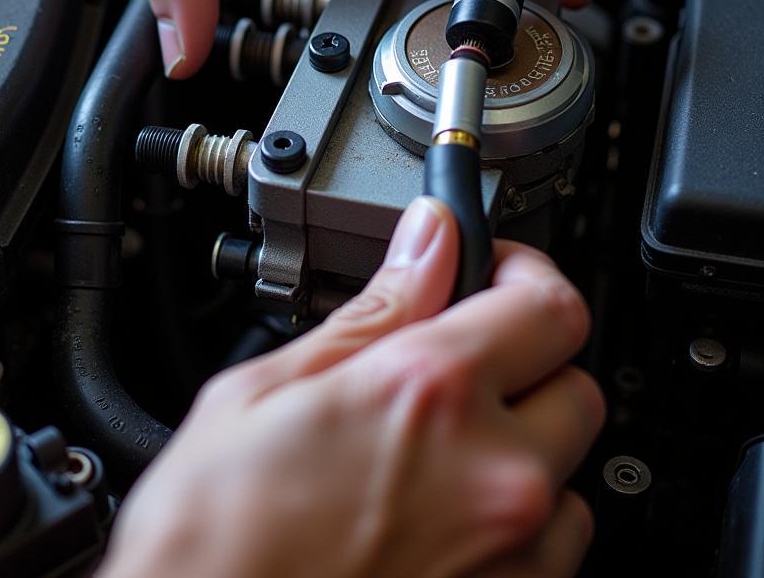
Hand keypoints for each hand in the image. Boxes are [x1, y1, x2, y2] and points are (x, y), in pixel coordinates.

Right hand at [97, 197, 604, 577]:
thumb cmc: (214, 536)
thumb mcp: (269, 389)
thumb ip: (376, 310)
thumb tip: (426, 245)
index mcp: (428, 394)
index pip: (550, 306)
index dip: (523, 275)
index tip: (492, 276)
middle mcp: (492, 476)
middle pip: (576, 384)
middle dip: (525, 359)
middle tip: (457, 361)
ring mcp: (511, 559)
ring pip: (569, 470)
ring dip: (519, 444)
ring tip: (435, 451)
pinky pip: (553, 548)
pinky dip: (514, 519)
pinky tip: (439, 513)